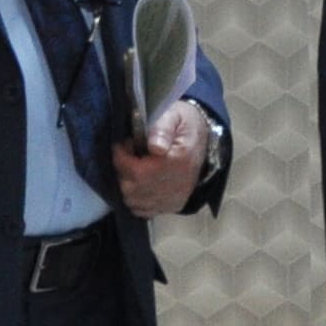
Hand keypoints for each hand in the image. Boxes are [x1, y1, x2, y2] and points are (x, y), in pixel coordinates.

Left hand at [118, 98, 212, 217]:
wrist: (203, 138)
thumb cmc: (184, 124)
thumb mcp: (174, 115)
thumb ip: (162, 128)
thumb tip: (154, 146)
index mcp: (179, 160)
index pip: (138, 171)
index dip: (122, 159)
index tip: (122, 145)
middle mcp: (178, 184)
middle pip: (133, 188)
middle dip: (123, 171)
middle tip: (127, 155)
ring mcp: (176, 198)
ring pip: (135, 201)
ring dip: (127, 185)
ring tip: (133, 168)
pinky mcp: (174, 205)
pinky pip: (145, 211)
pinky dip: (136, 199)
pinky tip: (139, 184)